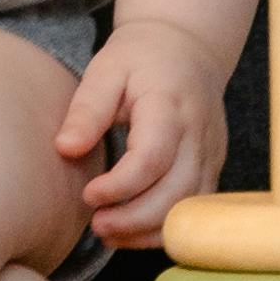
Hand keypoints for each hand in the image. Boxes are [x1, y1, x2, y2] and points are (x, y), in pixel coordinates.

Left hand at [55, 19, 229, 245]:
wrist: (187, 48)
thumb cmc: (140, 60)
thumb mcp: (106, 70)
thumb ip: (87, 109)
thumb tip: (66, 149)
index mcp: (169, 105)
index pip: (152, 157)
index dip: (120, 186)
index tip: (88, 195)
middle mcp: (198, 133)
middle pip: (176, 192)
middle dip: (134, 219)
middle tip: (96, 224)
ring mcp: (211, 153)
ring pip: (189, 208)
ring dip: (149, 230)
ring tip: (108, 232)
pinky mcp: (213, 168)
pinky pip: (194, 209)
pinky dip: (164, 227)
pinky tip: (131, 231)